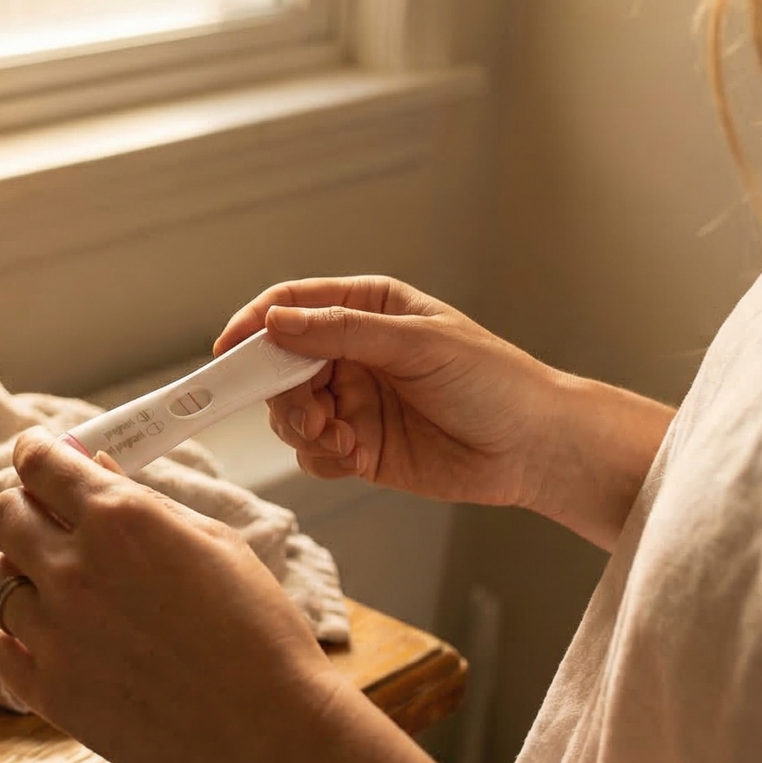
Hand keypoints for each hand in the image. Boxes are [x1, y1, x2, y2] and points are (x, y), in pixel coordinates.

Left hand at [0, 430, 338, 762]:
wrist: (269, 731)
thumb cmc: (258, 630)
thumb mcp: (214, 543)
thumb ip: (142, 502)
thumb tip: (94, 468)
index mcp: (120, 519)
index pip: (41, 464)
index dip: (34, 452)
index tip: (34, 454)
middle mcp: (75, 568)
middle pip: (4, 516)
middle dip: (22, 508)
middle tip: (45, 521)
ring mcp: (56, 633)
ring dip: (17, 576)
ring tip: (52, 589)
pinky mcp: (50, 692)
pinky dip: (15, 640)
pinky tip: (50, 641)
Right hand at [216, 276, 565, 510]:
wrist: (534, 448)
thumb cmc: (494, 380)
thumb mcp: (417, 343)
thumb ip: (343, 333)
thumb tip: (276, 324)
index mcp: (368, 309)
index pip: (293, 305)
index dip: (255, 324)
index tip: (227, 350)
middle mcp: (354, 353)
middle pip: (281, 365)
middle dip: (282, 392)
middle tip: (308, 413)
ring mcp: (354, 401)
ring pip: (290, 413)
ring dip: (303, 428)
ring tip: (339, 438)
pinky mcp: (359, 448)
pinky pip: (313, 453)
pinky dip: (322, 457)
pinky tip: (356, 456)